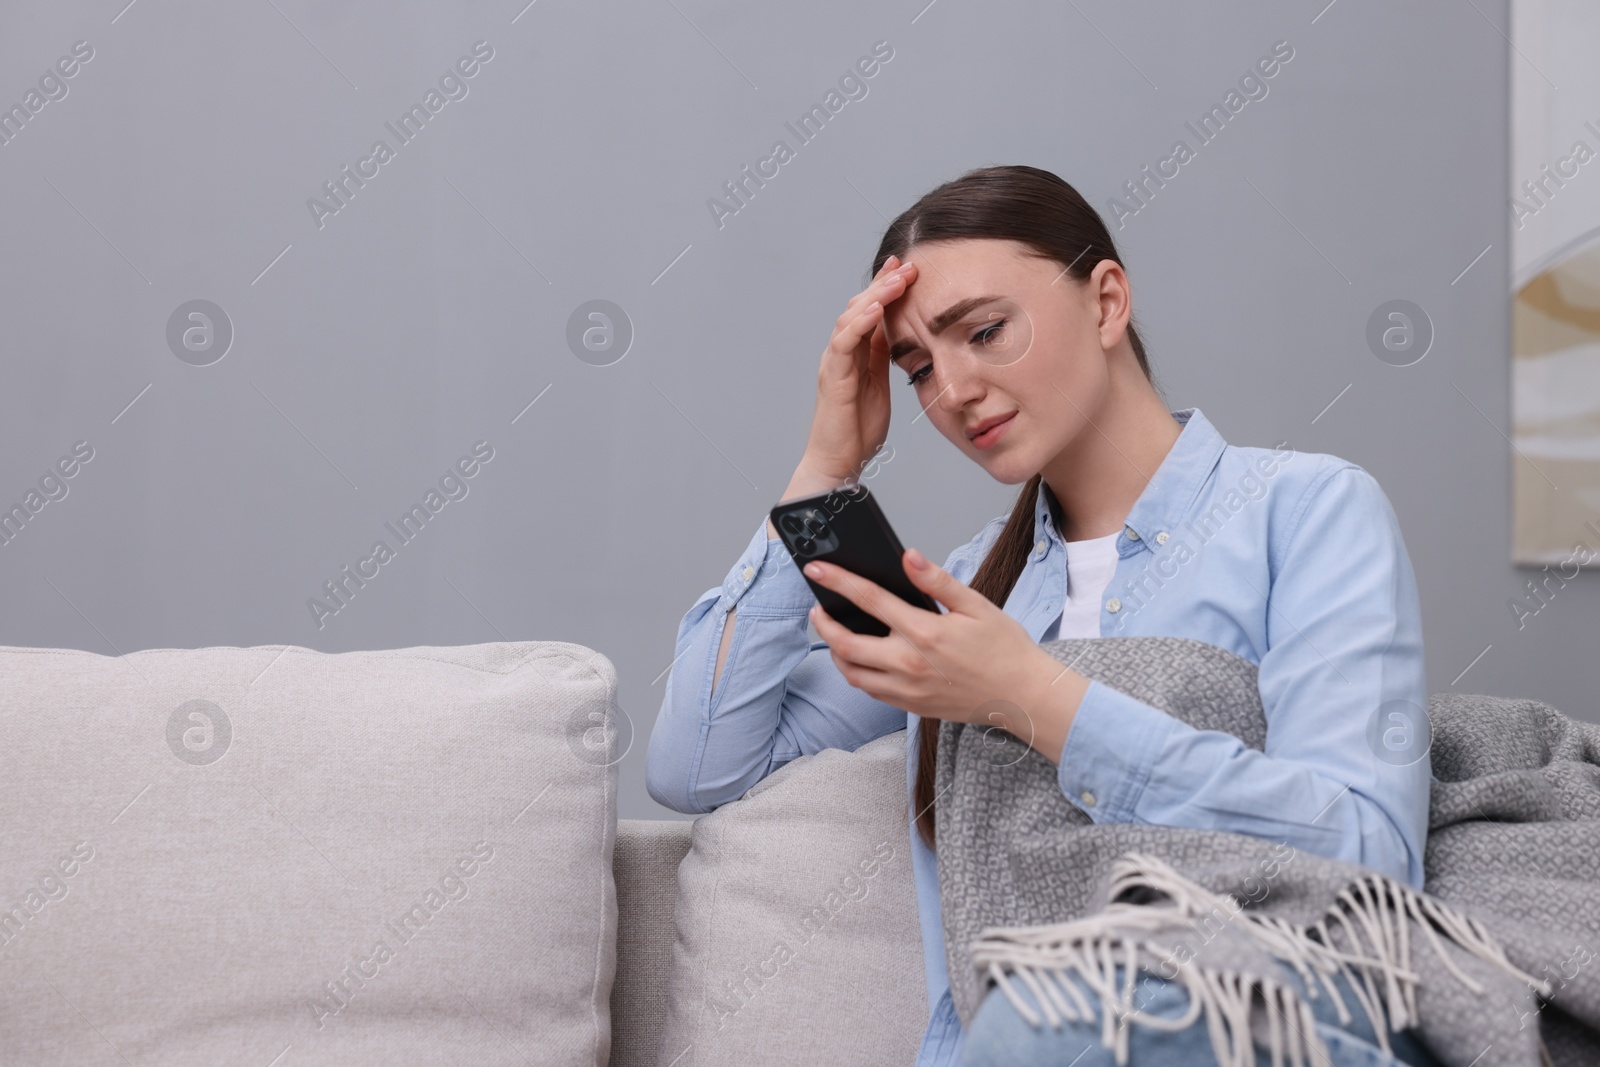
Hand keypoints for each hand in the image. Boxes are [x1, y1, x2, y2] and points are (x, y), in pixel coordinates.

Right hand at [794, 255, 919, 487]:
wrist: (839, 462)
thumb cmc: (857, 429)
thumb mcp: (878, 385)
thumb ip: (881, 357)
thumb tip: (896, 332)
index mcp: (854, 354)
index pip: (869, 312)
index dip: (885, 288)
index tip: (905, 267)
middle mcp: (840, 353)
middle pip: (859, 307)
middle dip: (883, 284)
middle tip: (907, 265)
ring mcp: (834, 363)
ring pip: (850, 318)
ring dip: (875, 296)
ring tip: (897, 279)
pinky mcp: (833, 377)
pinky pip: (843, 342)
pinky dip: (859, 323)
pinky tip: (876, 309)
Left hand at [804, 548, 1090, 761]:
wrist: (1021, 695)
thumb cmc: (1004, 649)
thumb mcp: (976, 606)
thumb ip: (937, 581)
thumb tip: (909, 557)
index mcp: (924, 632)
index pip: (868, 599)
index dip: (837, 581)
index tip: (816, 569)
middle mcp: (909, 663)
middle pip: (846, 643)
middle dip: (824, 624)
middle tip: (818, 609)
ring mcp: (907, 689)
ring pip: (852, 672)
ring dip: (836, 652)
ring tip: (834, 634)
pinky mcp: (911, 706)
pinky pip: (870, 691)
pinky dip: (856, 673)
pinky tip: (860, 659)